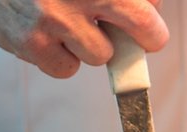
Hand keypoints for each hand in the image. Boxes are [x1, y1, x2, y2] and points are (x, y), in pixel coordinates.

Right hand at [0, 0, 168, 77]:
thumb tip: (151, 8)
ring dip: (92, 46)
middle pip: (142, 25)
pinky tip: (47, 38)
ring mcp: (57, 18)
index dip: (151, 6)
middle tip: (147, 39)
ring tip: (67, 25)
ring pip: (102, 54)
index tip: (148, 11)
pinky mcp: (35, 44)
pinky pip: (69, 69)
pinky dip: (62, 60)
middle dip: (148, 36)